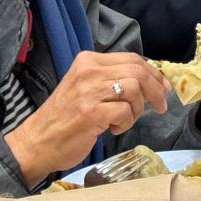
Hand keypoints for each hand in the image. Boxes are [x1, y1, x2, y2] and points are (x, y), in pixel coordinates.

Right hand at [4, 51, 168, 185]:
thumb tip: (152, 80)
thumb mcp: (86, 87)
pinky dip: (125, 123)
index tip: (164, 87)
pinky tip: (112, 129)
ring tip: (123, 120)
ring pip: (134, 90)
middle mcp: (88, 71)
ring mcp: (89, 92)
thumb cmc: (65, 118)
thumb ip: (112, 79)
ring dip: (136, 110)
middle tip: (159, 107)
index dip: (154, 73)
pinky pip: (125, 112)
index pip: (132, 58)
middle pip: (138, 71)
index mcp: (88, 61)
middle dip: (155, 90)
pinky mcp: (91, 113)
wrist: (37, 142)